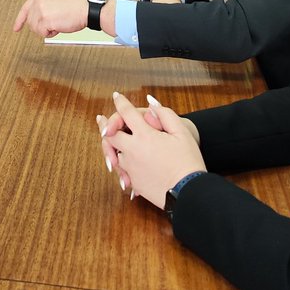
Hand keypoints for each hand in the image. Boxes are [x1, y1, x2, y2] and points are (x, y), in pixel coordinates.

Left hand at [12, 0, 86, 37]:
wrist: (84, 11)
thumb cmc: (72, 9)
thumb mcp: (52, 2)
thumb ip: (40, 7)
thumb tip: (30, 20)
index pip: (24, 9)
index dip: (19, 21)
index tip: (16, 28)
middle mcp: (38, 0)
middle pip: (30, 22)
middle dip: (40, 26)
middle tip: (53, 22)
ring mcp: (41, 10)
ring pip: (35, 29)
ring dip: (46, 30)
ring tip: (57, 22)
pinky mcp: (45, 19)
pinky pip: (42, 33)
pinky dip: (51, 33)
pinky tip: (58, 26)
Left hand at [101, 92, 205, 207]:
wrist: (189, 192)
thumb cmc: (188, 162)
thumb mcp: (181, 132)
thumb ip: (164, 114)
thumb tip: (150, 103)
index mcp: (144, 135)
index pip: (127, 113)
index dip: (121, 102)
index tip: (117, 97)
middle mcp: (133, 150)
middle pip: (110, 134)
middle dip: (104, 124)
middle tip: (100, 118)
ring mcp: (131, 168)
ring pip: (115, 153)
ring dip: (112, 145)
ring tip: (109, 139)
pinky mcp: (134, 182)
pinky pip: (123, 170)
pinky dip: (121, 163)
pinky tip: (120, 161)